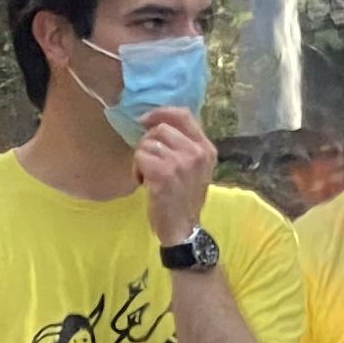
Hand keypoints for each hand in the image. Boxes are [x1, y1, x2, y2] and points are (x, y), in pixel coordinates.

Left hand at [135, 109, 219, 246]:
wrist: (183, 229)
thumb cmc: (184, 199)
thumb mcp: (194, 168)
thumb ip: (184, 144)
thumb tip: (157, 121)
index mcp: (206, 149)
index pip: (183, 115)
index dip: (161, 112)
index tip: (145, 120)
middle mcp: (197, 153)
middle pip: (161, 128)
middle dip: (148, 143)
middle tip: (150, 163)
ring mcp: (181, 162)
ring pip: (147, 143)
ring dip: (141, 159)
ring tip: (149, 176)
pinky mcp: (164, 174)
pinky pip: (140, 157)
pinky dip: (136, 170)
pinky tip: (145, 183)